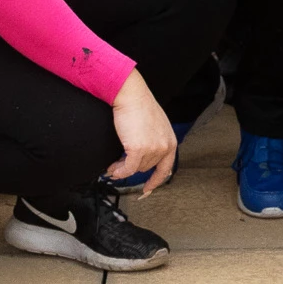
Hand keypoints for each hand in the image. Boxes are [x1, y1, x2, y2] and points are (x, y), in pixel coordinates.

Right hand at [107, 71, 178, 194]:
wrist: (131, 95)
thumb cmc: (140, 106)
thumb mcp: (155, 125)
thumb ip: (154, 141)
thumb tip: (143, 157)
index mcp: (170, 141)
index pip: (165, 168)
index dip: (155, 181)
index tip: (146, 189)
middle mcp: (164, 147)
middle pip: (145, 168)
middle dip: (131, 169)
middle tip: (118, 166)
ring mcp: (152, 149)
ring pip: (135, 168)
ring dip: (122, 169)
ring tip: (113, 165)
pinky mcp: (139, 149)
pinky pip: (127, 168)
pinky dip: (118, 171)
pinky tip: (112, 169)